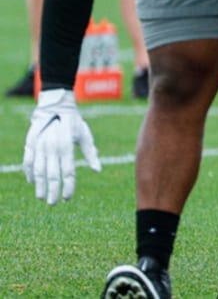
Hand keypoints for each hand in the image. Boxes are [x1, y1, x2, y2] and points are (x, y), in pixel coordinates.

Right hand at [23, 88, 101, 204]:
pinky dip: (29, 173)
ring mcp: (39, 145)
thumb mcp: (85, 135)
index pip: (68, 171)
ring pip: (38, 170)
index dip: (68, 186)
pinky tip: (32, 182)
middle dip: (53, 190)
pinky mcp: (30, 143)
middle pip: (51, 174)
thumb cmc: (74, 122)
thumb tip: (98, 170)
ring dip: (39, 185)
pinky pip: (28, 161)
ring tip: (42, 197)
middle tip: (53, 203)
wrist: (56, 106)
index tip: (68, 198)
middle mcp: (52, 146)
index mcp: (67, 145)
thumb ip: (91, 152)